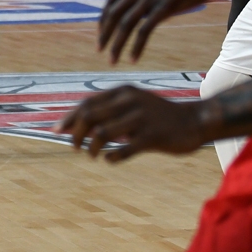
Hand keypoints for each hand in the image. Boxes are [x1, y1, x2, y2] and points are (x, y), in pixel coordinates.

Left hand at [58, 85, 209, 161]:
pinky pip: (123, 150)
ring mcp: (141, 119)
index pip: (86, 104)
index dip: (69, 118)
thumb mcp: (133, 103)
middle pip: (89, 117)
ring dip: (91, 147)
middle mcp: (129, 102)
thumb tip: (77, 122)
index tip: (56, 130)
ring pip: (102, 134)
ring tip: (92, 155)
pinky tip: (110, 159)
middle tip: (74, 147)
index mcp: (122, 92)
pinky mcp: (152, 137)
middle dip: (76, 134)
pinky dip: (111, 157)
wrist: (194, 121)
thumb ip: (109, 109)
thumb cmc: (157, 115)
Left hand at [97, 0, 214, 62]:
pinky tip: (133, 58)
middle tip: (100, 50)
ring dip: (116, 44)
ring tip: (112, 60)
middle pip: (114, 14)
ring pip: (126, 24)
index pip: (112, 1)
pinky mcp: (166, 6)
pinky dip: (137, 46)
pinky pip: (145, 29)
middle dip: (104, 34)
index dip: (104, 18)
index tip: (102, 32)